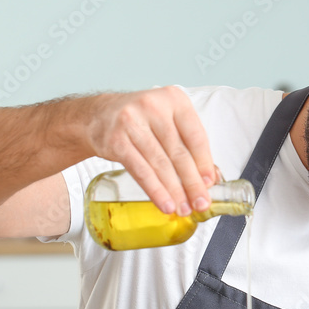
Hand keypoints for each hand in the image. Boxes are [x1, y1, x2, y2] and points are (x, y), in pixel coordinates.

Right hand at [86, 86, 216, 214]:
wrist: (98, 115)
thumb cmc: (140, 120)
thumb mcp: (166, 120)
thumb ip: (187, 143)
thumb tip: (208, 178)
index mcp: (174, 99)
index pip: (196, 136)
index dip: (204, 163)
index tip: (210, 184)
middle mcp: (154, 107)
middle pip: (179, 152)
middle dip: (192, 182)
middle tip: (201, 203)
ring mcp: (132, 122)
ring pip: (160, 164)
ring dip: (174, 190)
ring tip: (183, 208)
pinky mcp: (116, 140)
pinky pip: (141, 171)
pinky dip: (155, 190)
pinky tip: (165, 203)